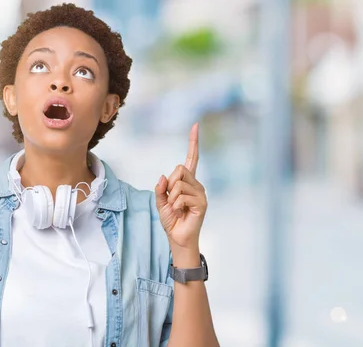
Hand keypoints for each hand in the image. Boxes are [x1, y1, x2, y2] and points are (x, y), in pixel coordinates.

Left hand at [155, 123, 206, 255]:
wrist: (177, 237)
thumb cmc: (171, 219)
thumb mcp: (160, 201)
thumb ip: (160, 188)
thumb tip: (163, 176)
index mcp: (187, 181)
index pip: (191, 158)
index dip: (193, 142)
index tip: (195, 125)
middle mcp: (196, 184)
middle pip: (180, 168)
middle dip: (170, 183)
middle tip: (171, 198)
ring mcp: (200, 193)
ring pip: (179, 183)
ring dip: (172, 197)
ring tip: (176, 208)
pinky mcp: (202, 203)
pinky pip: (183, 196)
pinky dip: (176, 205)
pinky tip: (180, 212)